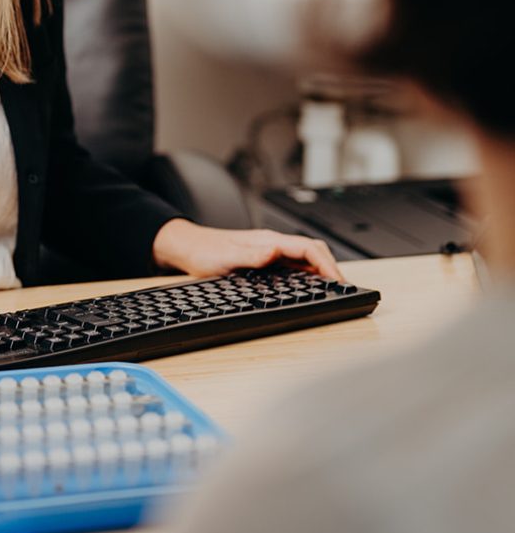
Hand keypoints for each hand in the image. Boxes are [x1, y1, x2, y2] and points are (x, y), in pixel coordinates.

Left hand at [152, 219, 342, 280]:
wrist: (187, 248)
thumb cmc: (204, 251)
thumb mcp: (225, 258)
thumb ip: (251, 255)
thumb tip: (276, 251)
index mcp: (267, 242)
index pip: (307, 248)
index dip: (327, 264)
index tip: (339, 281)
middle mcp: (272, 245)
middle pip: (313, 251)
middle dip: (331, 268)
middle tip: (344, 289)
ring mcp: (270, 252)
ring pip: (306, 259)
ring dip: (323, 271)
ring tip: (335, 290)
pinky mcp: (265, 261)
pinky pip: (295, 267)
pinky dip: (310, 275)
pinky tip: (311, 288)